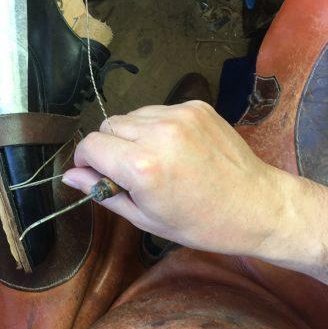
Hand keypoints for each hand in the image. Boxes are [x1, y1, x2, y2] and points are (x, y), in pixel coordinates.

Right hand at [63, 101, 286, 257]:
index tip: (96, 173)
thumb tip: (70, 176)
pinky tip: (173, 148)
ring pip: (130, 116)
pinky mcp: (195, 106)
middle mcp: (158, 133)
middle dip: (109, 147)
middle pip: (107, 125)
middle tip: (129, 171)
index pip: (90, 145)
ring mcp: (179, 115)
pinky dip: (154, 127)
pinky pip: (156, 110)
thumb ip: (102, 192)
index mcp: (142, 166)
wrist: (257, 205)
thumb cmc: (200, 223)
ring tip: (154, 159)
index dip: (86, 160)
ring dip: (131, 135)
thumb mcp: (144, 217)